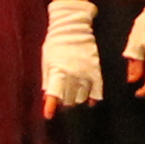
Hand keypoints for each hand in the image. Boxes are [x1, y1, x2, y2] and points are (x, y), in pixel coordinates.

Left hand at [40, 0, 102, 114]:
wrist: (72, 27)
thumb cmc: (55, 44)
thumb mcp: (47, 61)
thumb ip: (47, 80)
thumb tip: (47, 96)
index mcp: (57, 71)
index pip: (54, 94)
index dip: (50, 107)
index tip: (49, 116)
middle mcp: (72, 74)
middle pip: (68, 99)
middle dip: (63, 101)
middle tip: (62, 97)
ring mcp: (85, 73)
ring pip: (81, 96)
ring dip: (76, 99)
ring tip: (73, 95)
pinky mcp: (95, 70)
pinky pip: (97, 89)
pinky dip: (94, 98)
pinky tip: (91, 102)